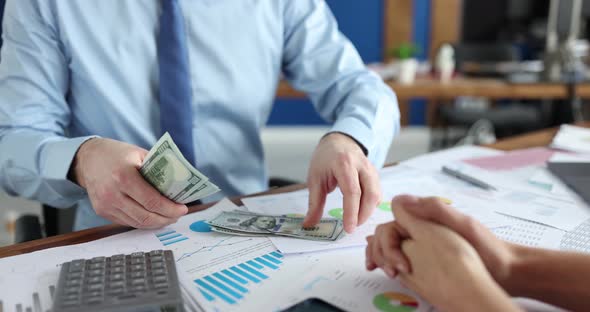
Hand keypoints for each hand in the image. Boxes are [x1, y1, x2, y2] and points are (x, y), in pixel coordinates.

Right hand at [71, 138, 187, 228]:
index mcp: (124, 176)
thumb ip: (158, 169)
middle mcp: (112, 194)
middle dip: (166, 219)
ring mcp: (105, 205)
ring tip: (169, 217)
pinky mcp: (102, 211)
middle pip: (146, 216)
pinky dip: (143, 221)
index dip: (170, 209)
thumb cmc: (116, 153)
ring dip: (156, 223)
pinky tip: (153, 216)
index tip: (183, 208)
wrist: (86, 158)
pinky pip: (127, 222)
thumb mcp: (139, 154)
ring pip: (137, 223)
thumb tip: (180, 184)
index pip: (152, 201)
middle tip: (178, 215)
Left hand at [304, 133, 380, 232]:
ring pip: (376, 194)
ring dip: (368, 211)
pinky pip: (377, 193)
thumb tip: (309, 224)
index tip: (349, 229)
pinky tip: (361, 211)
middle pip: (370, 193)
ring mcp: (371, 169)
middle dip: (363, 214)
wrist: (339, 142)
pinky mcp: (375, 175)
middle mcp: (361, 165)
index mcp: (344, 164)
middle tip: (352, 227)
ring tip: (355, 221)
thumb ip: (314, 203)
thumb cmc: (325, 159)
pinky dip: (371, 205)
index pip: (352, 191)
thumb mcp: (315, 179)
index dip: (352, 212)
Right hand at [366, 195, 515, 292]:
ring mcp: (425, 243)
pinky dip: (394, 263)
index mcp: (427, 217)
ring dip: (384, 258)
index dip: (386, 242)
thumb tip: (400, 199)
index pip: (392, 224)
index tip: (396, 262)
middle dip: (380, 251)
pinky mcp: (429, 258)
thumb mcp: (463, 225)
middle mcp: (423, 228)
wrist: (508, 270)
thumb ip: (434, 209)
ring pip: (393, 247)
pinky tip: (394, 273)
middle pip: (388, 235)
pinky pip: (404, 258)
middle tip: (389, 271)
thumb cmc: (489, 248)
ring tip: (388, 273)